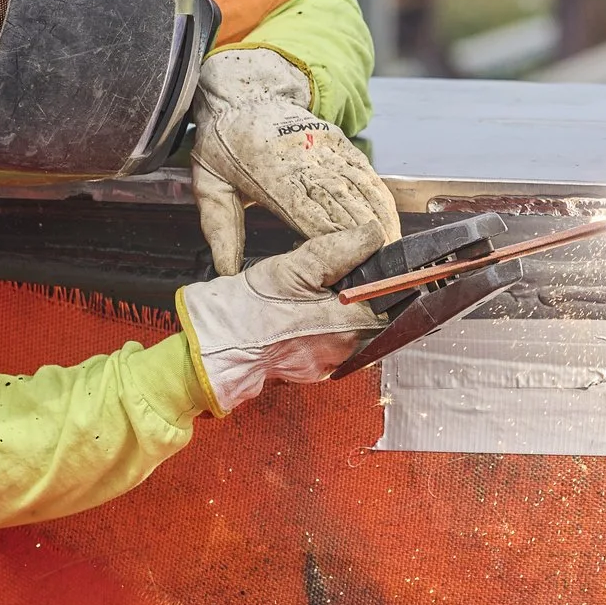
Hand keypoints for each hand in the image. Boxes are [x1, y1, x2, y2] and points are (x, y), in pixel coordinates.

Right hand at [175, 227, 383, 413]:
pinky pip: (326, 342)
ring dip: (335, 308)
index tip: (370, 264)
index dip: (381, 279)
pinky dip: (318, 325)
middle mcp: (343, 351)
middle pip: (370, 314)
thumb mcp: (294, 267)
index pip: (390, 301)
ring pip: (348, 328)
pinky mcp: (310, 370)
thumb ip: (338, 251)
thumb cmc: (250, 309)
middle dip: (354, 292)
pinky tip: (297, 311)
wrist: (216, 346)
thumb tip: (372, 235)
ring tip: (308, 292)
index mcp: (347, 326)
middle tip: (327, 277)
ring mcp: (326, 363)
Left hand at [190, 49, 400, 275]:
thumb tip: (227, 270)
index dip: (328, 236)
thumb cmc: (224, 142)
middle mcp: (302, 157)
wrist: (242, 93)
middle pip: (340, 201)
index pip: (305, 210)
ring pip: (358, 187)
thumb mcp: (208, 183)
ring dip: (377, 218)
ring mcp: (323, 146)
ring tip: (390, 248)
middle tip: (378, 265)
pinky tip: (389, 218)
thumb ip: (219, 227)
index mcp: (268, 171)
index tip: (346, 261)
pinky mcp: (336, 140)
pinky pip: (363, 170)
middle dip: (361, 235)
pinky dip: (378, 196)